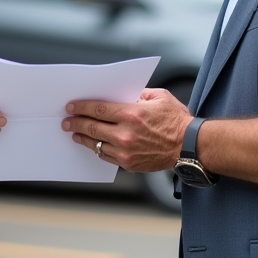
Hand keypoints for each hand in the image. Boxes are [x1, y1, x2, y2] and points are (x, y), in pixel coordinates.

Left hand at [62, 87, 190, 171]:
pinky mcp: (129, 164)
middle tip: (67, 122)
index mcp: (132, 114)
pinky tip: (93, 145)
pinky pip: (107, 156)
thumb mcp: (159, 97)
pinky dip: (98, 149)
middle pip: (92, 128)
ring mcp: (126, 151)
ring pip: (96, 145)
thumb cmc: (177, 121)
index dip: (81, 107)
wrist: (190, 146)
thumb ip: (138, 93)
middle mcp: (126, 134)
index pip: (98, 109)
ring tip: (75, 134)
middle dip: (76, 123)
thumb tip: (122, 94)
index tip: (71, 106)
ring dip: (83, 139)